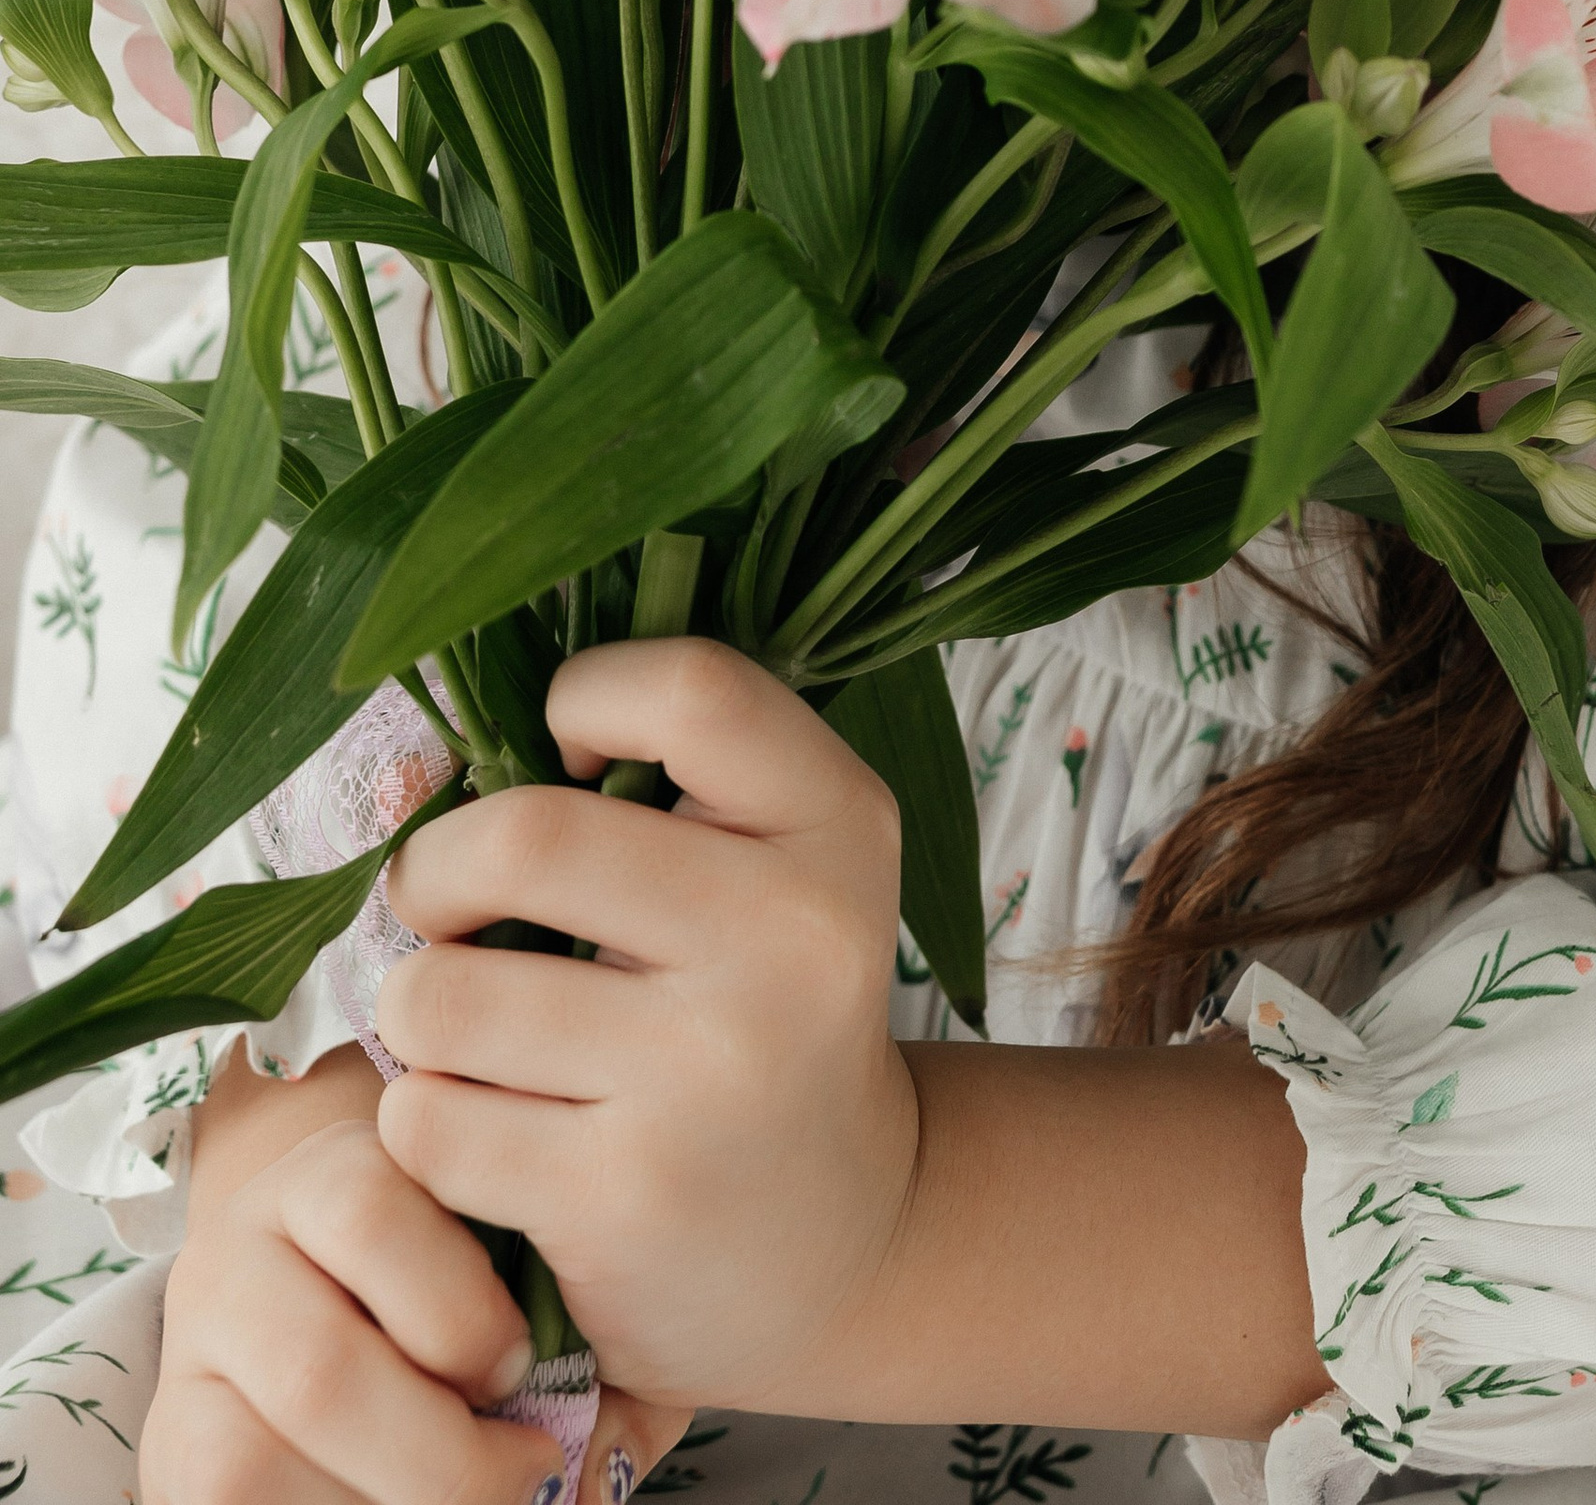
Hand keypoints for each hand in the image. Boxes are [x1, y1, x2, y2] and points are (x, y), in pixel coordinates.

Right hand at [143, 1046, 546, 1504]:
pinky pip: (228, 1502)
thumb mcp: (504, 1259)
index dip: (462, 1314)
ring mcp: (193, 1351)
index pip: (371, 1209)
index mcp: (333, 1168)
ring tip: (472, 1499)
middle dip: (440, 1456)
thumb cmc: (468, 1288)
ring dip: (387, 1497)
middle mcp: (237, 1247)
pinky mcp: (168, 1446)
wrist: (343, 1301)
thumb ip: (554, 1302)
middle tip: (526, 1470)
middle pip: (317, 1372)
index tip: (527, 1366)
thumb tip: (598, 1442)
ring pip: (254, 1460)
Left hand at [375, 639, 912, 1421]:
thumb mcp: (778, 866)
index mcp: (840, 824)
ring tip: (458, 1022)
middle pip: (529, 834)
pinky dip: (423, 1115)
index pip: (690, 690)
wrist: (839, 1242)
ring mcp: (711, 1074)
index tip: (560, 760)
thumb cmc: (762, 1009)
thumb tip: (432, 754)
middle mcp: (796, 938)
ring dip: (417, 1003)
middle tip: (436, 900)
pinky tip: (480, 1124)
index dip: (586, 698)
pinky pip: (434, 1121)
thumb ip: (664, 777)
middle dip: (436, 867)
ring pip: (450, 991)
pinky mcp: (626, 1196)